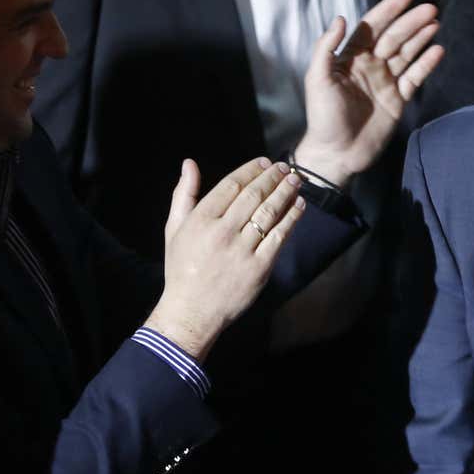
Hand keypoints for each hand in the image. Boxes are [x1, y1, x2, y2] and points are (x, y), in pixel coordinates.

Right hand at [145, 158, 306, 360]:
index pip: (231, 185)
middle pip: (253, 196)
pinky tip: (299, 205)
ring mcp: (241, 250)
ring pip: (269, 213)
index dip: (250, 170)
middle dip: (272, 177)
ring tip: (295, 180)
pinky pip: (279, 236)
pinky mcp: (259, 267)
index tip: (264, 162)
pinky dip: (291, 217)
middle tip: (284, 167)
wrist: (192, 311)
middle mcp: (221, 233)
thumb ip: (184, 194)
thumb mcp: (174, 229)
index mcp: (200, 221)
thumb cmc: (182, 268)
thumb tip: (189, 162)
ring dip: (285, 193)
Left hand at [293, 0, 443, 183]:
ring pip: (407, 54)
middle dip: (411, 22)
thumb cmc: (322, 118)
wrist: (336, 154)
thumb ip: (326, 49)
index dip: (388, 10)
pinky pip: (415, 77)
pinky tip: (437, 51)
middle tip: (430, 8)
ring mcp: (386, 82)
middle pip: (394, 37)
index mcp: (351, 58)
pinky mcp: (398, 100)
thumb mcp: (318, 80)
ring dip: (421, 38)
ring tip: (435, 23)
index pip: (372, 27)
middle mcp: (370, 66)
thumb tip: (341, 18)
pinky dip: (426, 64)